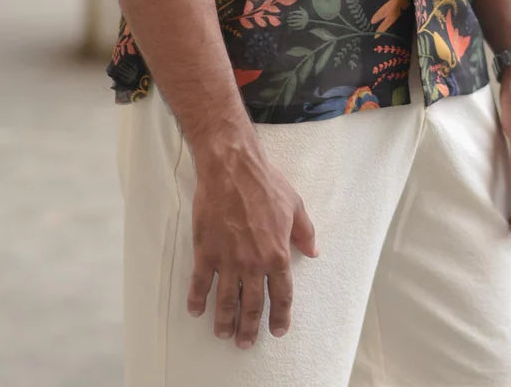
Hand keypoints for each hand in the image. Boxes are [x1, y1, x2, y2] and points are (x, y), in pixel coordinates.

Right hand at [186, 139, 318, 348]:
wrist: (232, 168)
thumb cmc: (265, 183)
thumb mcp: (295, 205)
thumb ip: (305, 232)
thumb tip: (314, 251)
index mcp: (277, 255)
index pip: (281, 295)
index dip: (280, 316)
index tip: (277, 330)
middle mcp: (254, 264)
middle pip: (251, 306)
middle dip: (249, 328)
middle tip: (245, 342)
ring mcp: (228, 260)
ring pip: (226, 302)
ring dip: (225, 322)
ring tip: (223, 334)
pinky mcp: (206, 252)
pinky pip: (200, 284)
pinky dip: (197, 300)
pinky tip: (196, 310)